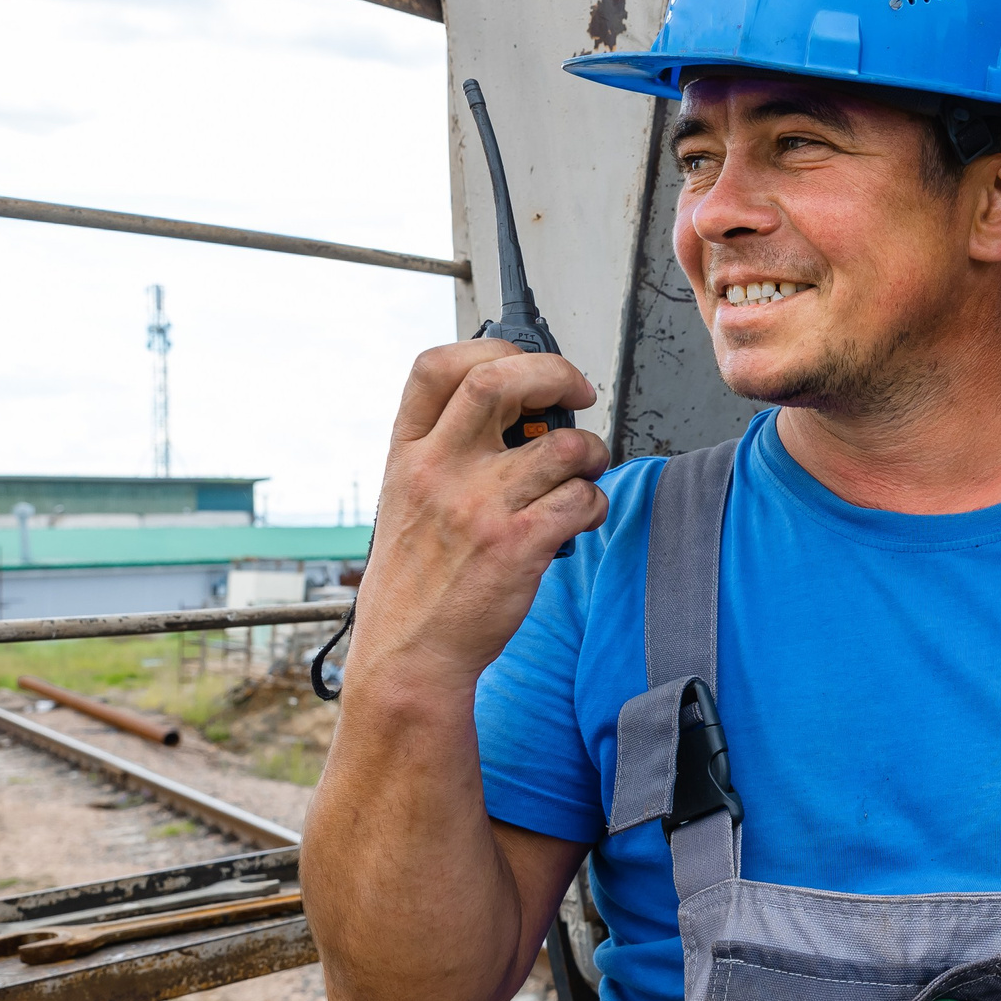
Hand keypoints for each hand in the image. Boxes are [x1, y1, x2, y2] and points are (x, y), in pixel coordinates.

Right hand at [346, 338, 609, 696]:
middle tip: (578, 393)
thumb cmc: (415, 580)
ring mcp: (478, 507)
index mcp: (408, 454)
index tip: (523, 362)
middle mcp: (439, 470)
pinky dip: (595, 504)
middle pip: (502, 379)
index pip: (436, 366)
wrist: (408, 654)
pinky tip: (581, 516)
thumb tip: (517, 410)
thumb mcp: (405, 499)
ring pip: (564, 446)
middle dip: (556, 373)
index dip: (490, 346)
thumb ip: (445, 450)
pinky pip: (582, 500)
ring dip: (592, 453)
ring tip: (585, 470)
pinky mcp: (517, 546)